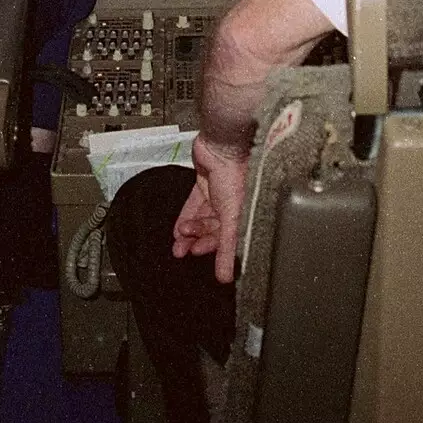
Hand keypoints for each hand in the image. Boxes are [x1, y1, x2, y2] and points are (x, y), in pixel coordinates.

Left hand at [172, 135, 249, 283]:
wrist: (222, 146)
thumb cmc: (238, 176)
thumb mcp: (232, 218)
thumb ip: (226, 248)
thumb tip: (226, 277)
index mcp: (246, 213)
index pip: (229, 239)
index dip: (214, 250)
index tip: (201, 257)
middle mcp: (233, 205)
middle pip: (213, 230)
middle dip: (197, 241)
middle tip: (183, 251)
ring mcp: (219, 194)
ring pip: (202, 219)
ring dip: (189, 231)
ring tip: (177, 242)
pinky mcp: (205, 183)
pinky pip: (194, 204)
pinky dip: (186, 217)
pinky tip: (177, 230)